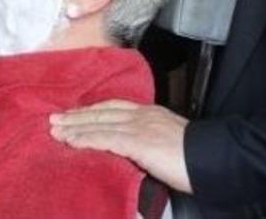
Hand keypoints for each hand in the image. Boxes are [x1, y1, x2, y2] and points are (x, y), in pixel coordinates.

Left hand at [50, 100, 191, 192]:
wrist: (211, 159)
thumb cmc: (194, 157)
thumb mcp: (167, 142)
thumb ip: (148, 142)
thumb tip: (132, 152)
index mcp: (150, 113)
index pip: (113, 107)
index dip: (91, 110)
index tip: (73, 114)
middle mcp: (142, 115)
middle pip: (102, 111)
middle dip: (76, 116)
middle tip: (54, 119)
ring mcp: (140, 127)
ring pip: (99, 123)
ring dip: (75, 127)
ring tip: (55, 131)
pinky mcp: (138, 141)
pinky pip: (105, 138)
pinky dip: (85, 139)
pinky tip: (71, 141)